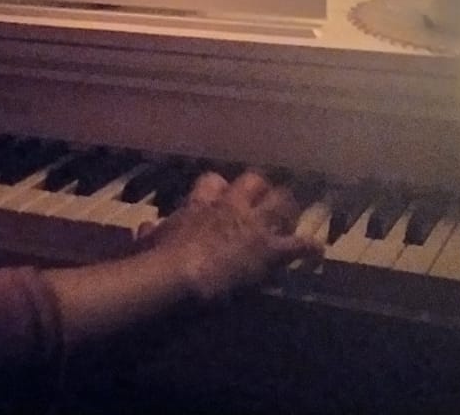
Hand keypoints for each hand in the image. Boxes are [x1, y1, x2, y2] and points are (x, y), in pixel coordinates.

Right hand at [139, 170, 323, 302]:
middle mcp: (231, 206)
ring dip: (288, 210)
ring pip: (282, 203)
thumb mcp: (150, 242)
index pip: (214, 181)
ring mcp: (254, 226)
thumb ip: (151, 233)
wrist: (181, 276)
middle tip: (267, 202)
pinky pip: (298, 244)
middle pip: (255, 182)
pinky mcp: (270, 249)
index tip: (226, 195)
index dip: (223, 188)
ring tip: (293, 218)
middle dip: (263, 191)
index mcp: (201, 204)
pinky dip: (310, 248)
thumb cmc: (158, 260)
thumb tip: (142, 228)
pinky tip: (317, 251)